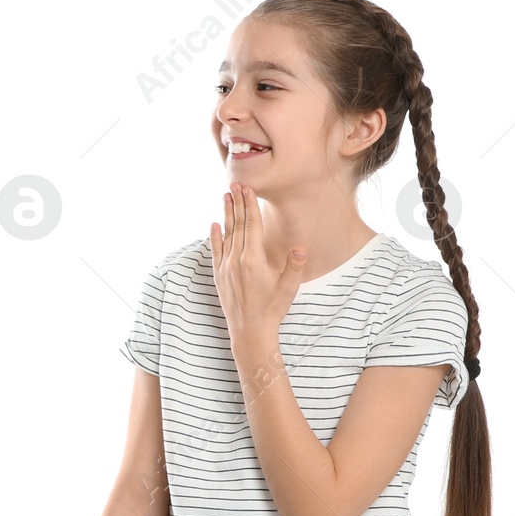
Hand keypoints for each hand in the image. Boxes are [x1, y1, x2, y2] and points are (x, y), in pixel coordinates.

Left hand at [209, 182, 305, 350]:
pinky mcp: (219, 276)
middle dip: (237, 203)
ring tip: (225, 196)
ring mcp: (225, 268)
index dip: (249, 206)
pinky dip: (215, 236)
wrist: (250, 331)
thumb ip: (294, 265)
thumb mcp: (288, 287)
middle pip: (237, 225)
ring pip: (226, 235)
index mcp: (253, 260)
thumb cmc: (272, 309)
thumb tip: (300, 247)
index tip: (247, 189)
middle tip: (235, 184)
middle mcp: (236, 261)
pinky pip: (216, 251)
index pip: (252, 226)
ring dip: (226, 214)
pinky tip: (214, 224)